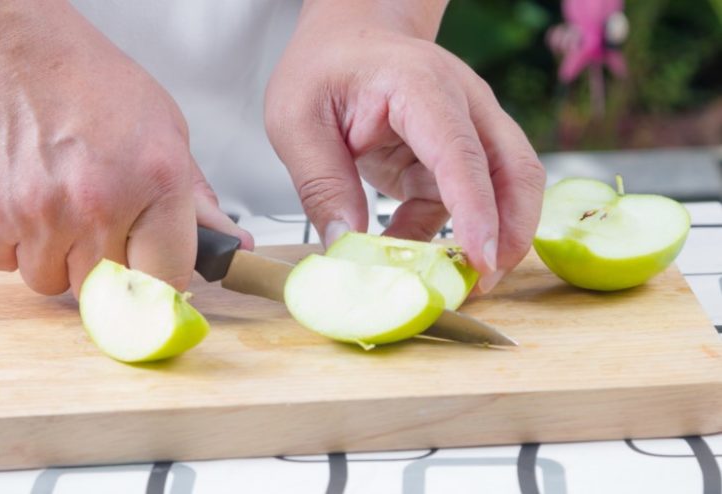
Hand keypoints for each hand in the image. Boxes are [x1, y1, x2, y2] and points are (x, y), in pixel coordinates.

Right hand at [0, 0, 251, 296]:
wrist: (26, 53)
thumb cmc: (98, 87)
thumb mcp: (170, 135)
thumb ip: (197, 201)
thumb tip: (234, 243)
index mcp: (156, 182)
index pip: (167, 278)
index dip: (161, 283)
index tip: (155, 278)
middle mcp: (99, 203)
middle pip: (108, 288)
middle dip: (111, 266)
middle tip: (107, 227)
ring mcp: (40, 212)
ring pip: (54, 282)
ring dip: (63, 260)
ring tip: (68, 213)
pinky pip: (8, 264)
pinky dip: (20, 246)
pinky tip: (34, 208)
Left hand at [265, 0, 544, 292]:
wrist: (350, 35)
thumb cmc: (324, 66)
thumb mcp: (297, 121)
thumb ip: (322, 184)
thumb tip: (346, 247)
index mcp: (420, 86)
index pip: (461, 150)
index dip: (475, 208)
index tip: (480, 258)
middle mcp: (461, 105)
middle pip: (515, 169)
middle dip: (511, 232)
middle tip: (483, 283)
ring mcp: (468, 129)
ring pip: (507, 188)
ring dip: (492, 239)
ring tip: (457, 282)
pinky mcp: (457, 156)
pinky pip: (464, 203)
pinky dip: (448, 235)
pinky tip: (415, 252)